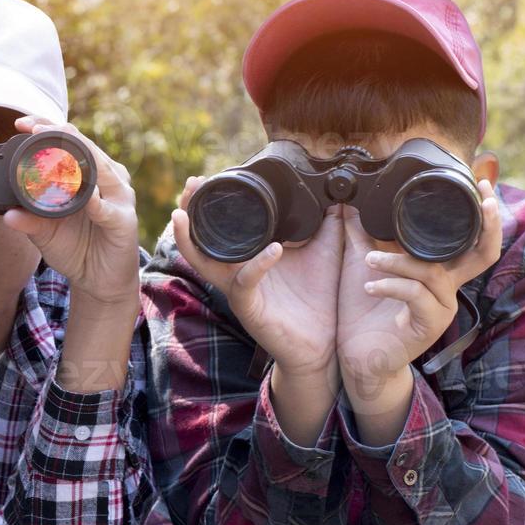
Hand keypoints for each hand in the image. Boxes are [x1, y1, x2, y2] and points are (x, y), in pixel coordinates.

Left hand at [1, 117, 140, 308]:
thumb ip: (30, 220)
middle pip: (86, 147)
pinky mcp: (124, 222)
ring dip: (80, 156)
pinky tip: (87, 199)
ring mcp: (119, 199)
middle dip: (60, 134)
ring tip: (58, 145)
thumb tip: (8, 214)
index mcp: (89, 175)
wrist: (100, 283)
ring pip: (101, 170)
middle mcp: (107, 179)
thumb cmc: (78, 249)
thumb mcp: (46, 233)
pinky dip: (97, 204)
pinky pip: (108, 210)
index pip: (71, 142)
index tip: (22, 123)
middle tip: (35, 127)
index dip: (48, 128)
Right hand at [173, 178, 342, 378]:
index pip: (216, 228)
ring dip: (191, 238)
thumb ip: (328, 226)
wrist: (323, 344)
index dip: (203, 205)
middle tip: (190, 186)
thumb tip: (337, 196)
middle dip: (188, 212)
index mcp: (247, 258)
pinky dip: (256, 265)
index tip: (202, 179)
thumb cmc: (317, 300)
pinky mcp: (249, 308)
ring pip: (204, 262)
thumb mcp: (324, 254)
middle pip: (197, 241)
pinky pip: (244, 284)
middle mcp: (235, 272)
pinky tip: (272, 249)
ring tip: (186, 214)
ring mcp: (238, 290)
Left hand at [336, 180, 501, 392]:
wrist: (357, 357)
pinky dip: (392, 286)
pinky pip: (416, 296)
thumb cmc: (364, 313)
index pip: (472, 242)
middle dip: (487, 225)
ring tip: (368, 260)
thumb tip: (351, 204)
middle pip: (483, 255)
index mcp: (438, 272)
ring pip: (433, 273)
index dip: (484, 216)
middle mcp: (447, 289)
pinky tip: (370, 286)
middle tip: (481, 199)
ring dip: (398, 262)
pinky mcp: (428, 326)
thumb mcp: (363, 267)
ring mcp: (441, 308)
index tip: (481, 185)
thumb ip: (362, 236)